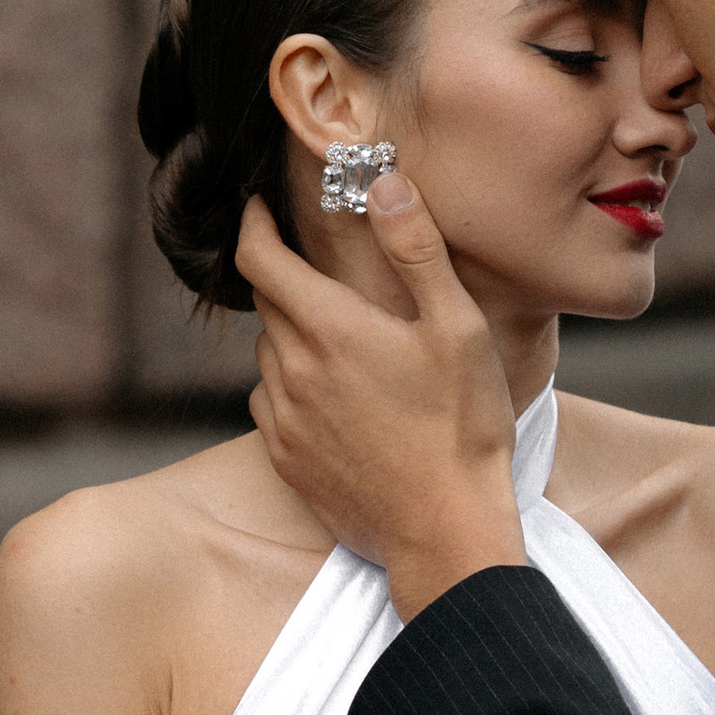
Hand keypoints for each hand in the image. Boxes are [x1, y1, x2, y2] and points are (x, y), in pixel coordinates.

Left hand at [239, 187, 525, 617]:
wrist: (445, 532)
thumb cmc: (462, 428)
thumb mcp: (457, 327)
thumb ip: (416, 249)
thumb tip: (383, 182)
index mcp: (329, 328)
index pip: (259, 258)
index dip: (253, 225)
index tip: (257, 208)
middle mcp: (292, 371)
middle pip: (264, 304)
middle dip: (282, 278)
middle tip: (315, 271)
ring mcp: (284, 421)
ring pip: (267, 356)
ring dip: (289, 337)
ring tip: (338, 343)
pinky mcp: (287, 462)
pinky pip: (269, 406)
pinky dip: (288, 388)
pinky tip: (330, 399)